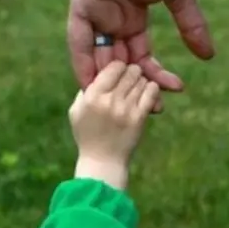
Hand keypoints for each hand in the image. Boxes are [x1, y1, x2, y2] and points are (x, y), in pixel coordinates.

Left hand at [67, 0, 214, 97]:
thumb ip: (190, 24)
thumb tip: (209, 56)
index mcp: (132, 16)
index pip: (141, 55)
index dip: (155, 76)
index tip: (175, 93)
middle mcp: (112, 18)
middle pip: (120, 62)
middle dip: (133, 87)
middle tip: (153, 111)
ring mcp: (96, 11)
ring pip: (98, 56)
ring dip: (110, 83)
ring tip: (124, 108)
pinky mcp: (82, 1)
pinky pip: (78, 39)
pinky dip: (83, 62)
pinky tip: (92, 87)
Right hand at [68, 61, 158, 189]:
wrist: (103, 161)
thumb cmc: (87, 135)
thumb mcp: (76, 111)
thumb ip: (85, 90)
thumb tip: (97, 72)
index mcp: (92, 96)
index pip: (113, 67)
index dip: (118, 66)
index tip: (119, 72)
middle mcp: (109, 100)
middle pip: (130, 71)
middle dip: (132, 72)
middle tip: (132, 77)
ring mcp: (125, 109)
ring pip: (142, 80)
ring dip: (142, 81)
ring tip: (138, 87)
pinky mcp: (139, 118)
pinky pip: (151, 93)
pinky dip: (152, 89)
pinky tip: (148, 92)